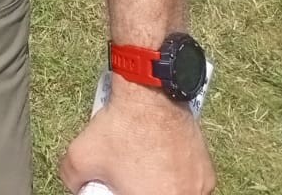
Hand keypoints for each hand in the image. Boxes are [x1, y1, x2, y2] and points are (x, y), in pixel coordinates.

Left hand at [61, 82, 213, 193]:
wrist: (150, 98)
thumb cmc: (120, 128)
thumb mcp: (78, 157)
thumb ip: (74, 179)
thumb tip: (78, 185)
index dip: (121, 191)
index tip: (117, 185)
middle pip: (155, 194)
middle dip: (139, 188)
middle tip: (128, 175)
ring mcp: (199, 189)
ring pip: (173, 192)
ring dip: (159, 184)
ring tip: (142, 164)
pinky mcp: (207, 175)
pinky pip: (188, 183)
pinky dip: (175, 176)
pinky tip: (159, 159)